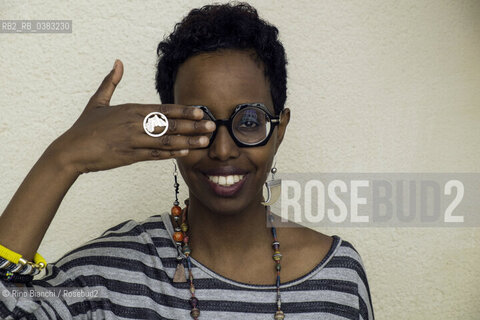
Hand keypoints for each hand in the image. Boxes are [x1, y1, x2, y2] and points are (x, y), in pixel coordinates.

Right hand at [50, 59, 213, 173]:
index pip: (163, 109)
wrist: (72, 150)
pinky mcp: (129, 156)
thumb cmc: (86, 127)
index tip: (200, 111)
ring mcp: (133, 141)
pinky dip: (170, 154)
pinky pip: (154, 155)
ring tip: (204, 142)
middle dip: (192, 126)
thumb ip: (111, 82)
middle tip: (211, 127)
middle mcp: (135, 124)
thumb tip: (118, 62)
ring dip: (187, 141)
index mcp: (131, 110)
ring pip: (165, 141)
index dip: (183, 110)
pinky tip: (184, 153)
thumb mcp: (97, 101)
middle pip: (169, 125)